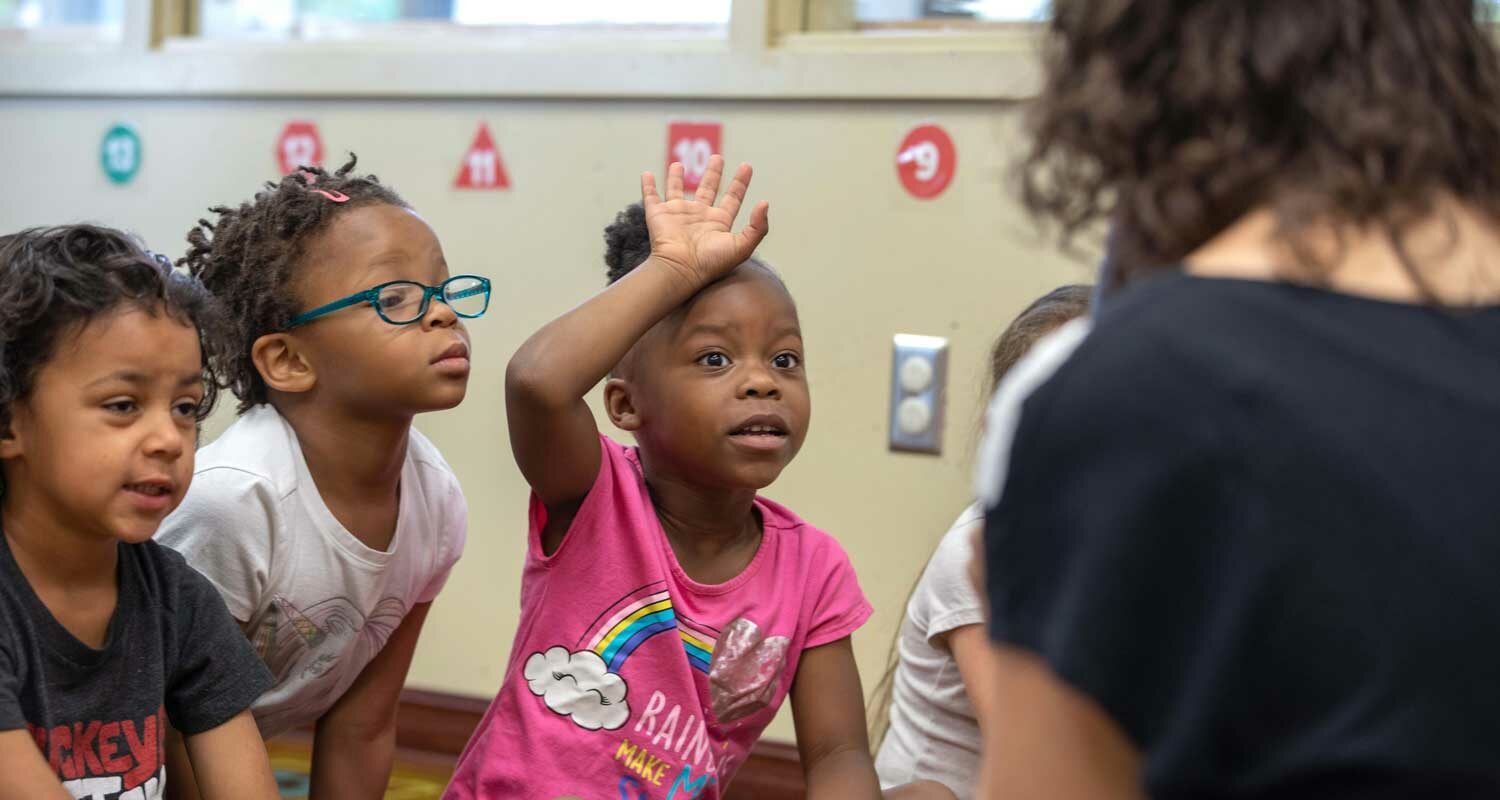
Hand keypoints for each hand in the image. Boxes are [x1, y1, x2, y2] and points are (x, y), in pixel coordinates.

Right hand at [640, 155, 769, 289]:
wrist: (680, 269)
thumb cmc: (711, 262)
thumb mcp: (742, 246)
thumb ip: (758, 227)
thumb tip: (765, 203)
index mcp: (718, 222)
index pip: (732, 198)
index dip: (740, 182)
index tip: (747, 166)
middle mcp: (699, 216)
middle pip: (707, 189)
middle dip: (713, 173)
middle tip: (717, 157)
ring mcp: (678, 215)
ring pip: (677, 190)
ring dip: (677, 177)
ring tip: (678, 164)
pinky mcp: (658, 215)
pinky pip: (651, 197)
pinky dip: (648, 186)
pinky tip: (646, 175)